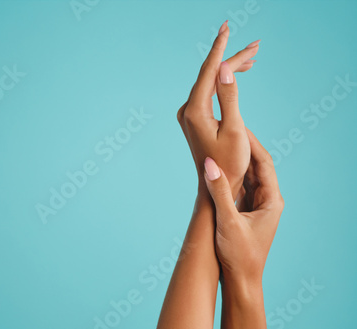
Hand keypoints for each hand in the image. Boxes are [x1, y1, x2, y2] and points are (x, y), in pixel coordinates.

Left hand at [177, 21, 260, 193]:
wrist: (216, 184)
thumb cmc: (228, 162)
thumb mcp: (234, 129)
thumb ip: (229, 96)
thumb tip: (225, 68)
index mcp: (194, 110)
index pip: (208, 71)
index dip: (220, 48)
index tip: (226, 28)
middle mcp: (187, 108)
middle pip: (211, 74)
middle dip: (232, 58)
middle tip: (257, 45)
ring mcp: (189, 112)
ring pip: (210, 82)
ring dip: (230, 69)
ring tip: (253, 57)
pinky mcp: (194, 117)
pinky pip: (208, 91)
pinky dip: (223, 82)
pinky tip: (236, 75)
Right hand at [203, 128, 284, 281]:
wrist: (241, 279)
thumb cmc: (239, 254)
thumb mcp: (227, 221)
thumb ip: (219, 191)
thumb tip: (209, 163)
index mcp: (271, 200)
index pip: (263, 162)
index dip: (251, 143)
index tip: (237, 126)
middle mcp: (267, 199)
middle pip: (256, 165)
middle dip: (242, 148)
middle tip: (226, 129)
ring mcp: (256, 205)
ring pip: (246, 175)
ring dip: (234, 160)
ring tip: (219, 142)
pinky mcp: (245, 210)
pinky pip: (238, 186)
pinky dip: (229, 175)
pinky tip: (215, 166)